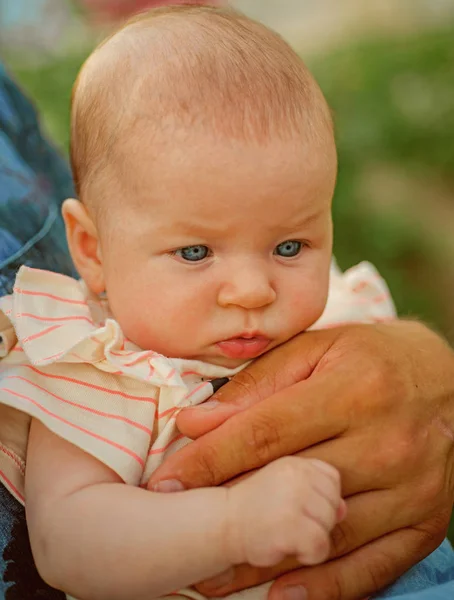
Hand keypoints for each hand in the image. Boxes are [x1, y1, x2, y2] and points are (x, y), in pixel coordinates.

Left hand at [149, 321, 453, 599]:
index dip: (210, 461)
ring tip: (211, 578)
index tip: (165, 483)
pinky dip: (326, 587)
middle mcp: (385, 442)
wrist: (451, 379)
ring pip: (325, 535)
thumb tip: (196, 421)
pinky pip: (373, 565)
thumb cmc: (372, 357)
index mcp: (353, 389)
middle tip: (175, 534)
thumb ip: (256, 385)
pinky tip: (280, 595)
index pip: (266, 432)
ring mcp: (410, 488)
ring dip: (265, 559)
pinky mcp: (426, 521)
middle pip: (291, 487)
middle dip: (227, 511)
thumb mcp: (316, 350)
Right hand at [225, 457, 345, 567]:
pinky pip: (320, 546)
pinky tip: (289, 547)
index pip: (332, 479)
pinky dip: (309, 555)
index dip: (322, 498)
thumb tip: (343, 509)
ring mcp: (293, 498)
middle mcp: (296, 475)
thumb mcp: (285, 489)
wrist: (223, 523)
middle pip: (333, 503)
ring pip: (328, 525)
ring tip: (287, 534)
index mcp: (296, 463)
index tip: (301, 507)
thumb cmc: (256, 508)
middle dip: (318, 520)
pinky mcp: (289, 524)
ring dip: (312, 537)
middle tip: (290, 523)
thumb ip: (315, 492)